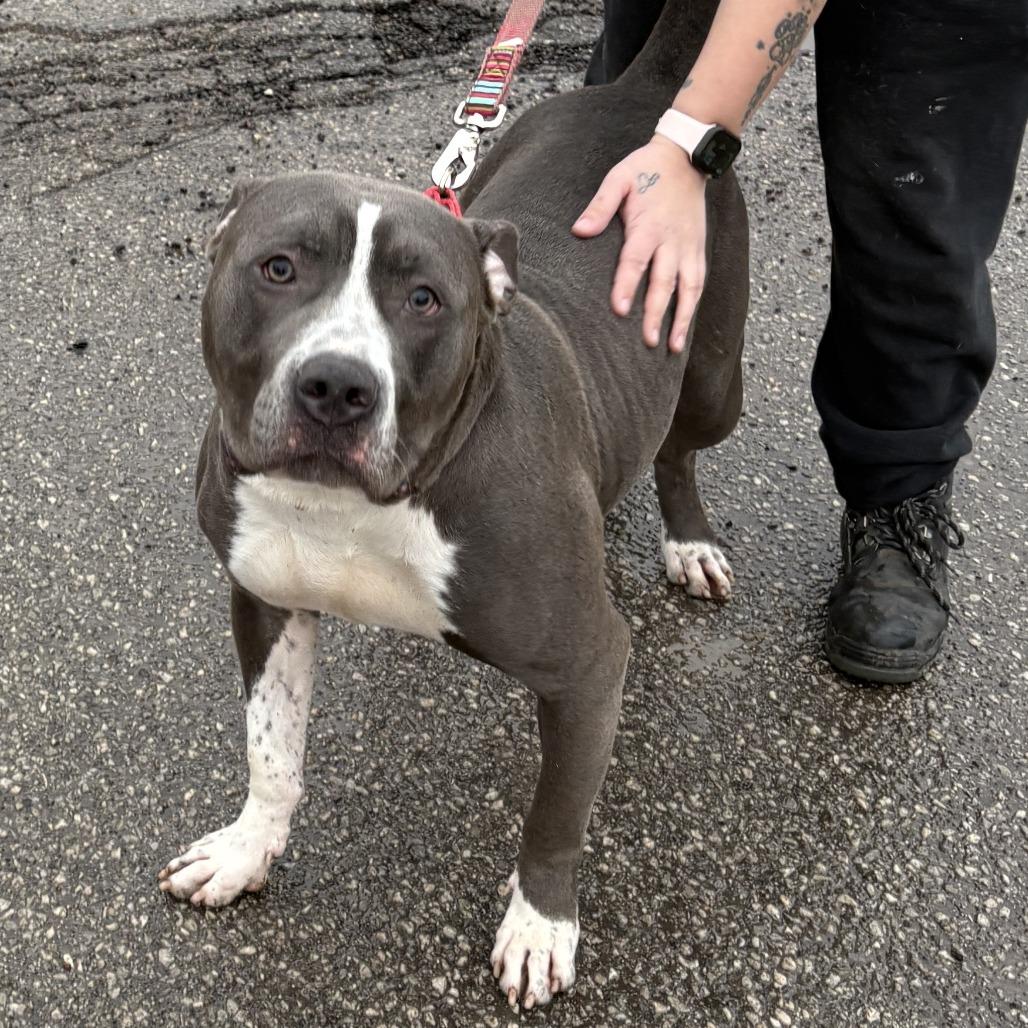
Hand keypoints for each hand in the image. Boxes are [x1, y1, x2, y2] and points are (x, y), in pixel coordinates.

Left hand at [572, 135, 707, 352]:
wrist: (686, 157)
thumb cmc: (646, 169)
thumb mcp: (618, 179)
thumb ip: (600, 205)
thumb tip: (579, 230)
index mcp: (649, 225)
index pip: (636, 261)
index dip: (628, 285)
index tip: (620, 309)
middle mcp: (672, 240)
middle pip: (664, 282)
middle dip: (655, 313)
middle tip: (647, 341)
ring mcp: (688, 247)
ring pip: (688, 288)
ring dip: (682, 319)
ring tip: (674, 346)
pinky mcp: (698, 249)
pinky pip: (698, 282)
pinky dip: (693, 306)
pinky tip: (685, 327)